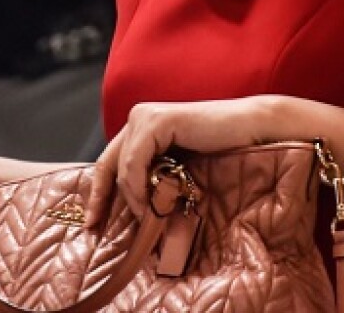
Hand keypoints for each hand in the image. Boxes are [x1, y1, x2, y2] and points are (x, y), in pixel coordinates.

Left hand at [88, 95, 279, 225]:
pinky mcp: (157, 120)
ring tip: (147, 218)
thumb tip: (133, 215)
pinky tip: (152, 203)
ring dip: (132, 197)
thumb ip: (155, 181)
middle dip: (100, 197)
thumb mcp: (179, 171)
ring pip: (121, 167)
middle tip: (94, 226)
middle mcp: (140, 117)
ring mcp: (146, 116)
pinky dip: (138, 187)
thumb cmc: (223, 151)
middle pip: (108, 164)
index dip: (99, 193)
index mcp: (144, 126)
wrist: (252, 130)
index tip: (92, 223)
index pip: (110, 162)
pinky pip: (134, 162)